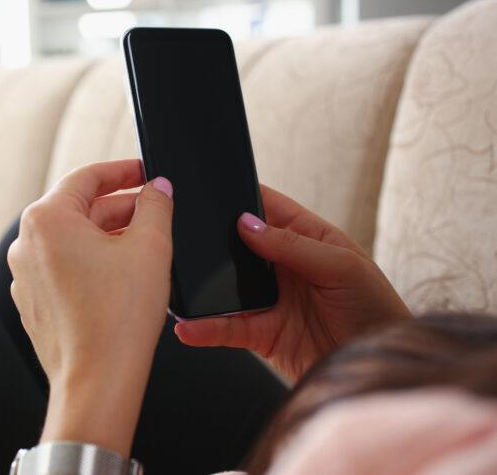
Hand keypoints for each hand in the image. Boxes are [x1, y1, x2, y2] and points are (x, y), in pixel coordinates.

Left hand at [7, 159, 173, 457]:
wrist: (98, 380)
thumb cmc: (119, 317)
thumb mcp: (151, 246)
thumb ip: (156, 205)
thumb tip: (158, 188)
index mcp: (46, 219)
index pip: (87, 177)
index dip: (123, 171)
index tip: (146, 172)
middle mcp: (26, 244)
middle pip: (79, 208)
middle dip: (120, 207)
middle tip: (156, 209)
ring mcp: (26, 276)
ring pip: (73, 240)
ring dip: (108, 235)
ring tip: (145, 243)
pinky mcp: (34, 302)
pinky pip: (65, 268)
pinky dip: (93, 262)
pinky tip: (124, 274)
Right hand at [174, 184, 410, 381]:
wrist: (378, 368)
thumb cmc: (377, 310)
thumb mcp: (343, 267)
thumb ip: (294, 245)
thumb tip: (246, 225)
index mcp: (308, 237)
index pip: (267, 208)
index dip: (240, 197)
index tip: (209, 190)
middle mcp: (285, 266)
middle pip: (238, 245)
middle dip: (211, 241)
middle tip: (181, 236)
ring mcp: (272, 300)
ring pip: (227, 287)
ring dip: (204, 288)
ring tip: (178, 284)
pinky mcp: (264, 334)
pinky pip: (228, 327)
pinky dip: (206, 328)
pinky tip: (189, 326)